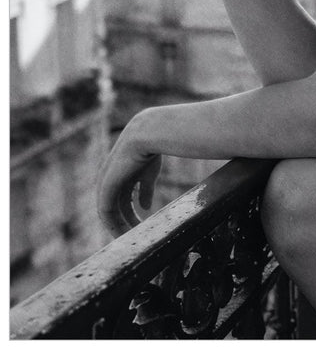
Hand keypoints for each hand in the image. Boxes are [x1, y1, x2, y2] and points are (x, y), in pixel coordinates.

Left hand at [97, 113, 162, 236]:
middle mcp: (109, 179)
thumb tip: (145, 207)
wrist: (148, 134)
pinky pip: (106, 212)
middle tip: (134, 237)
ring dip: (119, 226)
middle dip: (123, 223)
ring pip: (109, 212)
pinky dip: (114, 223)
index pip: (120, 200)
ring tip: (131, 238)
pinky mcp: (105, 186)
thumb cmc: (153, 148)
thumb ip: (145, 190)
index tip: (140, 227)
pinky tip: (125, 231)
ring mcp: (105, 182)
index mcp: (120, 174)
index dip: (128, 215)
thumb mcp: (149, 173)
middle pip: (114, 207)